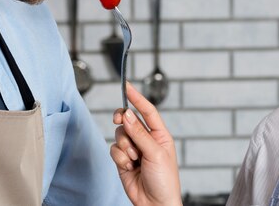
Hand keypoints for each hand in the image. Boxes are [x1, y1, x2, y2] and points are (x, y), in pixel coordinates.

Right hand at [110, 82, 181, 205]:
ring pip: (119, 134)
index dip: (137, 97)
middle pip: (128, 120)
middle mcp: (146, 139)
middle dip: (123, 121)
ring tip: (134, 159)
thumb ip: (140, 133)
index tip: (126, 85)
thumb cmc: (164, 181)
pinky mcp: (123, 160)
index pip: (147, 110)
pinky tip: (128, 167)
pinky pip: (114, 149)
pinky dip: (119, 158)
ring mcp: (134, 149)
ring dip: (124, 146)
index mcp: (160, 135)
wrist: (155, 204)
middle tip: (119, 119)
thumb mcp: (155, 154)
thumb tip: (127, 114)